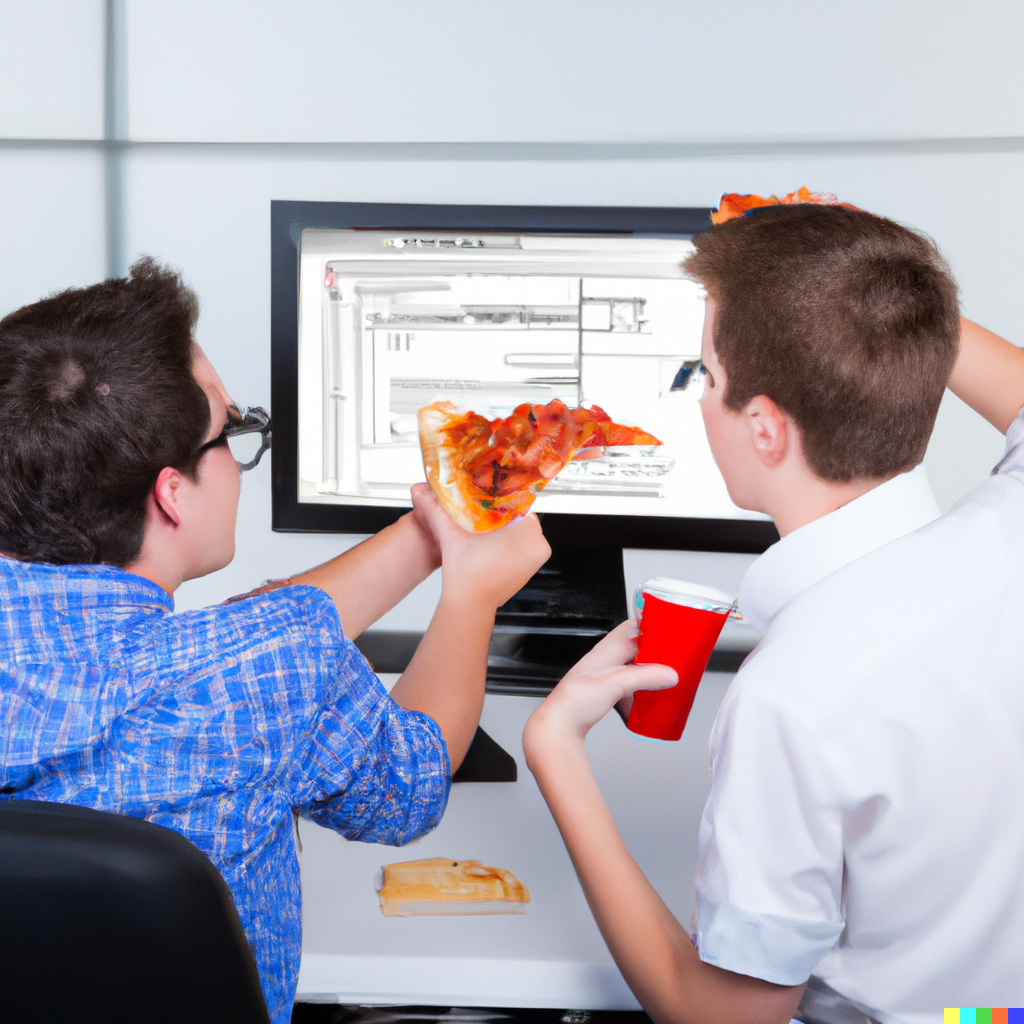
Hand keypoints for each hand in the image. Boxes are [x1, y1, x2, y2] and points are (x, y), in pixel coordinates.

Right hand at [410, 482, 550, 608]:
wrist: (469, 604)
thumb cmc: (465, 575)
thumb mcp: (451, 535)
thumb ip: (436, 510)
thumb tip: (419, 492)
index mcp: (528, 532)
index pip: (518, 504)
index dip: (499, 501)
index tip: (486, 501)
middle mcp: (538, 545)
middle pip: (519, 518)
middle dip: (501, 516)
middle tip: (482, 514)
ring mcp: (536, 559)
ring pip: (521, 533)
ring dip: (505, 530)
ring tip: (485, 530)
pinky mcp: (530, 570)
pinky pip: (521, 548)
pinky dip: (508, 545)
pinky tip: (490, 544)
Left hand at [524, 621, 676, 750]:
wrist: (560, 724)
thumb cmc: (576, 700)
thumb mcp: (616, 684)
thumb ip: (645, 678)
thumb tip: (670, 674)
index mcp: (607, 649)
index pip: (632, 627)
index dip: (652, 624)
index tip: (672, 629)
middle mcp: (607, 659)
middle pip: (637, 646)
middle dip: (656, 650)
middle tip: (675, 656)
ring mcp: (607, 674)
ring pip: (635, 664)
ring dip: (650, 668)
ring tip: (668, 673)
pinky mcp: (608, 690)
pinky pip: (631, 681)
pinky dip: (642, 684)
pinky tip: (650, 693)